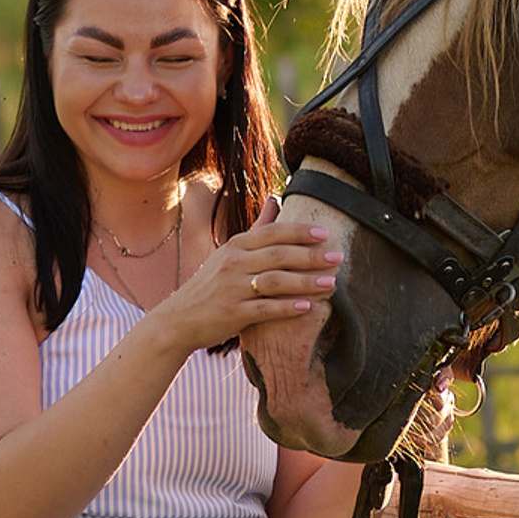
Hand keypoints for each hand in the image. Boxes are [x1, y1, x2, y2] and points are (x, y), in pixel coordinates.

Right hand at [160, 197, 339, 350]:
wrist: (179, 319)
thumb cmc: (212, 284)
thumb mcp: (230, 252)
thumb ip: (257, 229)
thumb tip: (275, 198)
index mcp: (236, 245)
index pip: (272, 233)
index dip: (299, 231)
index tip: (325, 233)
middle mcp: (233, 263)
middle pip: (278, 255)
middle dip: (310, 255)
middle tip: (338, 257)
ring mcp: (232, 288)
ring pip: (274, 281)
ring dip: (305, 282)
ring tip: (331, 283)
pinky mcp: (232, 313)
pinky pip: (263, 309)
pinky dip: (286, 308)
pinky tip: (307, 307)